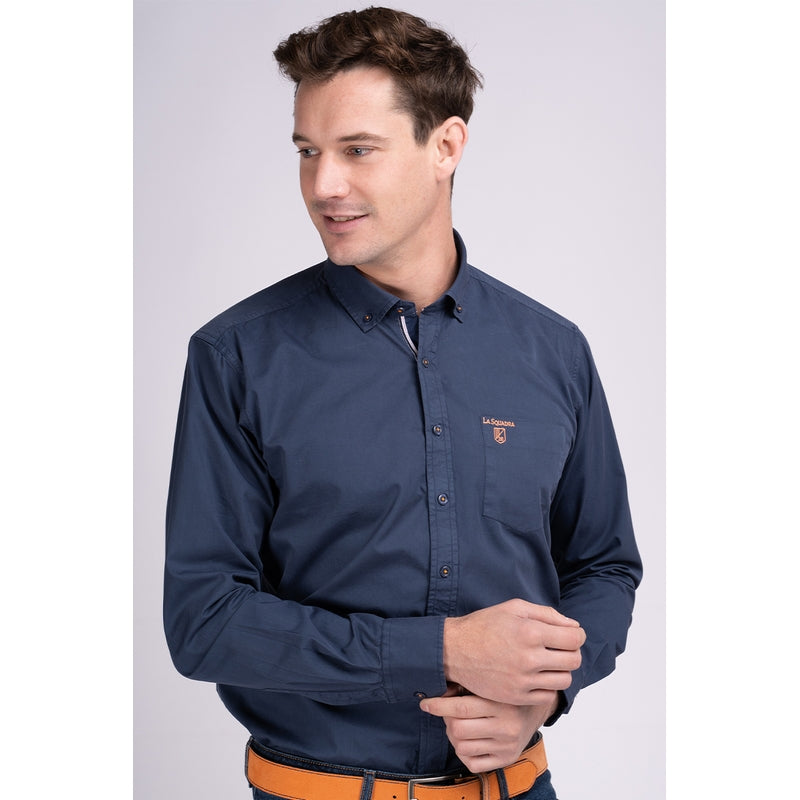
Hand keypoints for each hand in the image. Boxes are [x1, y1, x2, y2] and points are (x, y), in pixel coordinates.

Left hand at [420, 687, 559, 772]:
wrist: (532, 711)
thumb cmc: (503, 695)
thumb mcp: (488, 685)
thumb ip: (464, 686)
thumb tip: (439, 693)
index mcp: (501, 703)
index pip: (461, 707)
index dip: (438, 705)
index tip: (425, 703)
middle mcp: (506, 726)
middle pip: (457, 728)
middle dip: (447, 720)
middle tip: (450, 714)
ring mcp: (506, 746)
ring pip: (461, 747)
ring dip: (454, 737)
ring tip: (460, 726)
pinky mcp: (506, 760)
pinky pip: (472, 763)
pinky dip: (464, 752)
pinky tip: (469, 740)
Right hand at [443, 599, 584, 704]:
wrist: (454, 650)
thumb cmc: (484, 625)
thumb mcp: (514, 608)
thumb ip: (547, 614)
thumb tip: (573, 627)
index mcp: (530, 632)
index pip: (575, 638)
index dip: (577, 634)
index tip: (570, 634)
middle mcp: (530, 658)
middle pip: (574, 660)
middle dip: (571, 651)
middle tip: (560, 648)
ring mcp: (523, 680)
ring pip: (564, 680)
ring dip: (561, 670)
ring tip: (549, 662)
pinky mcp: (517, 696)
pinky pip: (548, 696)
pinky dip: (548, 686)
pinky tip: (537, 675)